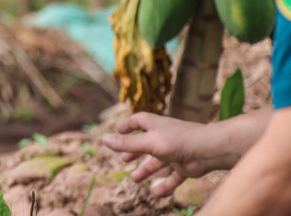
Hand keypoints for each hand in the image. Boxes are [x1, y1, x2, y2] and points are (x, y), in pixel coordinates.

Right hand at [103, 112, 234, 195]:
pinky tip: (156, 193)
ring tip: (135, 179)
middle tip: (124, 160)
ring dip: (146, 170)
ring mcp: (175, 152)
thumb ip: (127, 143)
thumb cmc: (179, 140)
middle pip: (146, 142)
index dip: (128, 125)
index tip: (117, 131)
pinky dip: (165, 185)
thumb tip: (104, 140)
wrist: (210, 150)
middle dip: (134, 151)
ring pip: (158, 162)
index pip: (139, 121)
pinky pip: (173, 177)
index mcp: (156, 125)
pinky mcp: (185, 166)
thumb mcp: (149, 142)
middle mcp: (165, 137)